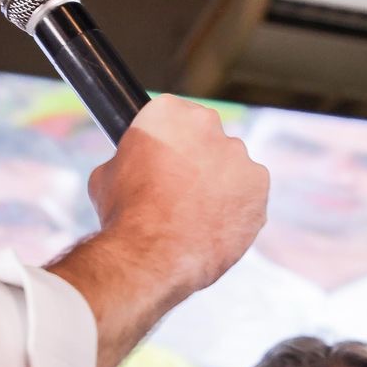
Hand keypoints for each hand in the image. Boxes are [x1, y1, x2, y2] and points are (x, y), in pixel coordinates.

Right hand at [84, 95, 266, 294]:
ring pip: (231, 165)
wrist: (154, 253)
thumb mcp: (106, 175)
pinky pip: (250, 192)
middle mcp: (209, 124)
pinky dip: (238, 207)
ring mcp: (239, 155)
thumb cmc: (125, 215)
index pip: (173, 115)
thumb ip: (129, 159)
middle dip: (197, 158)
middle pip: (207, 136)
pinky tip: (215, 225)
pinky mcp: (260, 184)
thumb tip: (133, 166)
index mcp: (168, 112)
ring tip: (197, 215)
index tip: (164, 160)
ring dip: (219, 183)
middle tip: (180, 189)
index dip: (168, 140)